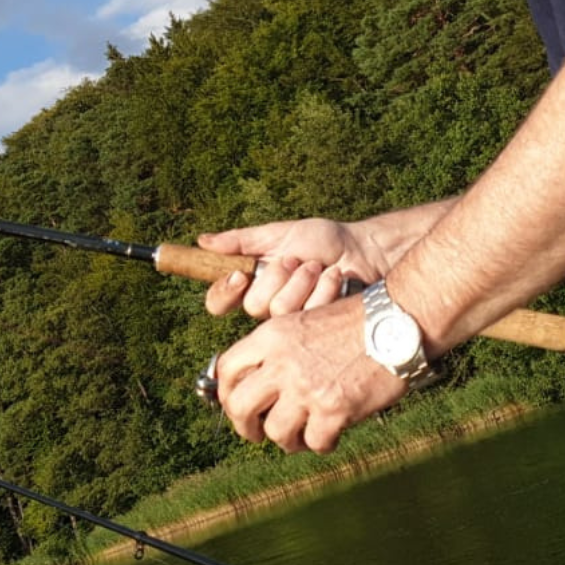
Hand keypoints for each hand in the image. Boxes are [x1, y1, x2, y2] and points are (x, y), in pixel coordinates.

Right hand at [201, 218, 384, 318]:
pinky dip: (323, 288)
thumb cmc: (322, 240)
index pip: (219, 301)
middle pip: (252, 305)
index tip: (240, 274)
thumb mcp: (280, 234)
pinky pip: (307, 315)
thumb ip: (242, 240)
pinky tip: (334, 278)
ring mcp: (292, 321)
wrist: (362, 250)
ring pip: (280, 310)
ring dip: (302, 280)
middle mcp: (268, 305)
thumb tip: (202, 240)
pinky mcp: (316, 330)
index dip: (224, 292)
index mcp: (254, 284)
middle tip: (296, 260)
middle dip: (276, 276)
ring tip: (318, 266)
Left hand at [214, 297, 405, 453]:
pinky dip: (323, 443)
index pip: (226, 370)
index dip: (225, 393)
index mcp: (272, 336)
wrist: (397, 319)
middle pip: (239, 406)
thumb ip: (278, 350)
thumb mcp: (305, 322)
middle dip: (245, 427)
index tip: (237, 406)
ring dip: (289, 439)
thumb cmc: (357, 321)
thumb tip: (260, 386)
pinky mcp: (333, 409)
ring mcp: (307, 387)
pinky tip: (332, 433)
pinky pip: (314, 443)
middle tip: (259, 433)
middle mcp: (282, 362)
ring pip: (276, 432)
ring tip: (304, 435)